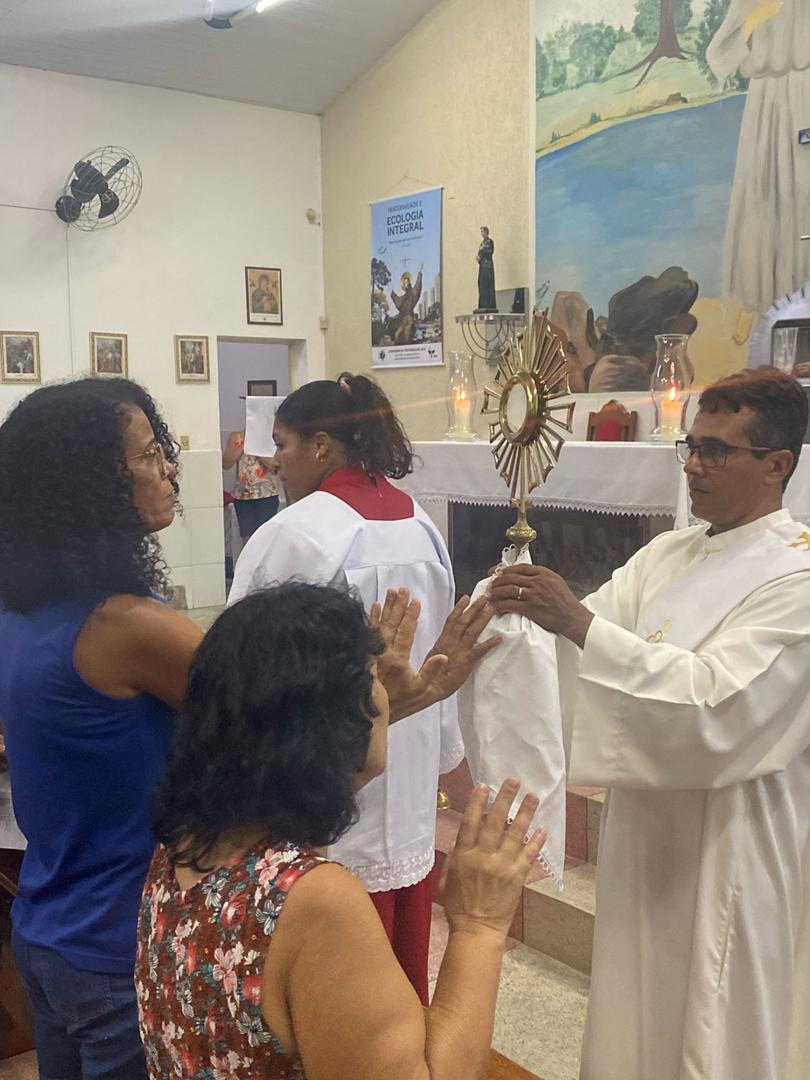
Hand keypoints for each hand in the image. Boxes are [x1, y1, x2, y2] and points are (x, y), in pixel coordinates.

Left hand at [370, 588, 448, 722]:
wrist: (371, 709)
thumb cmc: (401, 701)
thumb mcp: (420, 690)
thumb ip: (431, 672)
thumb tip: (444, 655)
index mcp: (398, 658)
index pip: (406, 632)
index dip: (411, 616)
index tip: (416, 601)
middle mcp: (384, 651)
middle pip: (392, 623)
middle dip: (399, 605)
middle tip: (403, 589)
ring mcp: (374, 651)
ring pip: (381, 624)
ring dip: (387, 607)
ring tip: (391, 591)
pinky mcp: (367, 652)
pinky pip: (370, 631)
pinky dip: (372, 617)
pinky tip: (374, 605)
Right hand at [421, 595, 500, 705]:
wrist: (428, 690)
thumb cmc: (429, 676)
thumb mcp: (432, 656)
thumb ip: (441, 645)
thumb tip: (446, 636)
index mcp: (442, 641)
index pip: (451, 620)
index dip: (459, 608)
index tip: (466, 597)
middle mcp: (451, 643)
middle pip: (464, 621)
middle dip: (475, 608)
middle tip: (486, 596)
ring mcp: (460, 652)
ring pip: (472, 631)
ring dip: (482, 618)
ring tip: (491, 608)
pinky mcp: (466, 663)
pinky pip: (479, 651)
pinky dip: (489, 643)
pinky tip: (499, 638)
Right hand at [441, 779, 545, 937]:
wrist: (476, 929)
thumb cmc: (457, 905)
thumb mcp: (447, 877)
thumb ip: (455, 855)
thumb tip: (462, 836)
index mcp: (464, 855)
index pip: (471, 822)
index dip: (477, 802)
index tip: (484, 786)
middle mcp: (483, 856)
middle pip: (495, 822)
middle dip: (504, 799)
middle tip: (513, 781)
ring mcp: (502, 866)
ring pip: (515, 834)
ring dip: (525, 813)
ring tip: (533, 796)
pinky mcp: (517, 877)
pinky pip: (529, 855)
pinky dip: (536, 841)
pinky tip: (543, 828)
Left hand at [488, 564, 592, 646]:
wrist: (572, 617)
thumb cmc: (565, 601)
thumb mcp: (556, 581)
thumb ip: (541, 576)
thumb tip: (524, 575)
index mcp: (544, 573)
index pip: (519, 567)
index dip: (504, 569)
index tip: (495, 572)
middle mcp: (538, 581)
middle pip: (510, 577)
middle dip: (497, 581)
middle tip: (490, 586)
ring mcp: (533, 594)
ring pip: (508, 589)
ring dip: (495, 592)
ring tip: (490, 596)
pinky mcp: (530, 608)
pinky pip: (510, 604)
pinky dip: (500, 605)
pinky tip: (495, 607)